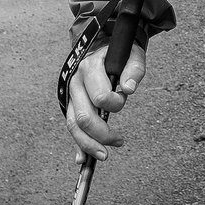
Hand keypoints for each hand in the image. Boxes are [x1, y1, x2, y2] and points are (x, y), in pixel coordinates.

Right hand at [62, 42, 147, 161]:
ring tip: (103, 155)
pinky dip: (77, 144)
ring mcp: (71, 95)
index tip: (124, 98)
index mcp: (89, 67)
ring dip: (88, 144)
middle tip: (118, 141)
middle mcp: (75, 82)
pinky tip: (82, 159)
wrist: (103, 44)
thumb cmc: (119, 51)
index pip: (99, 96)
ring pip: (73, 125)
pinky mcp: (71, 104)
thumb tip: (129, 89)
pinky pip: (72, 127)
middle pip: (83, 116)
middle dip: (100, 134)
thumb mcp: (132, 54)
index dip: (114, 103)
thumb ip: (133, 69)